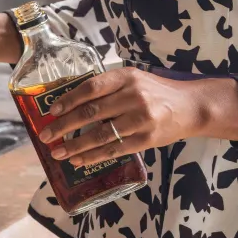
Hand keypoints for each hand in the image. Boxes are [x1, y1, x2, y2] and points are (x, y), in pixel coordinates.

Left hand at [37, 68, 237, 166]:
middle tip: (46, 136)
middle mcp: (133, 96)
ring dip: (75, 146)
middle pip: (91, 113)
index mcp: (126, 77)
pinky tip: (80, 160)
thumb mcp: (133, 79)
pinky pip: (114, 149)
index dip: (68, 100)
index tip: (51, 111)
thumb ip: (108, 88)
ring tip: (59, 153)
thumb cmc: (156, 92)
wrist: (190, 107)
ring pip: (100, 135)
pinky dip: (94, 156)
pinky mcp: (146, 139)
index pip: (90, 88)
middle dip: (64, 126)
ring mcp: (141, 119)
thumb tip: (71, 102)